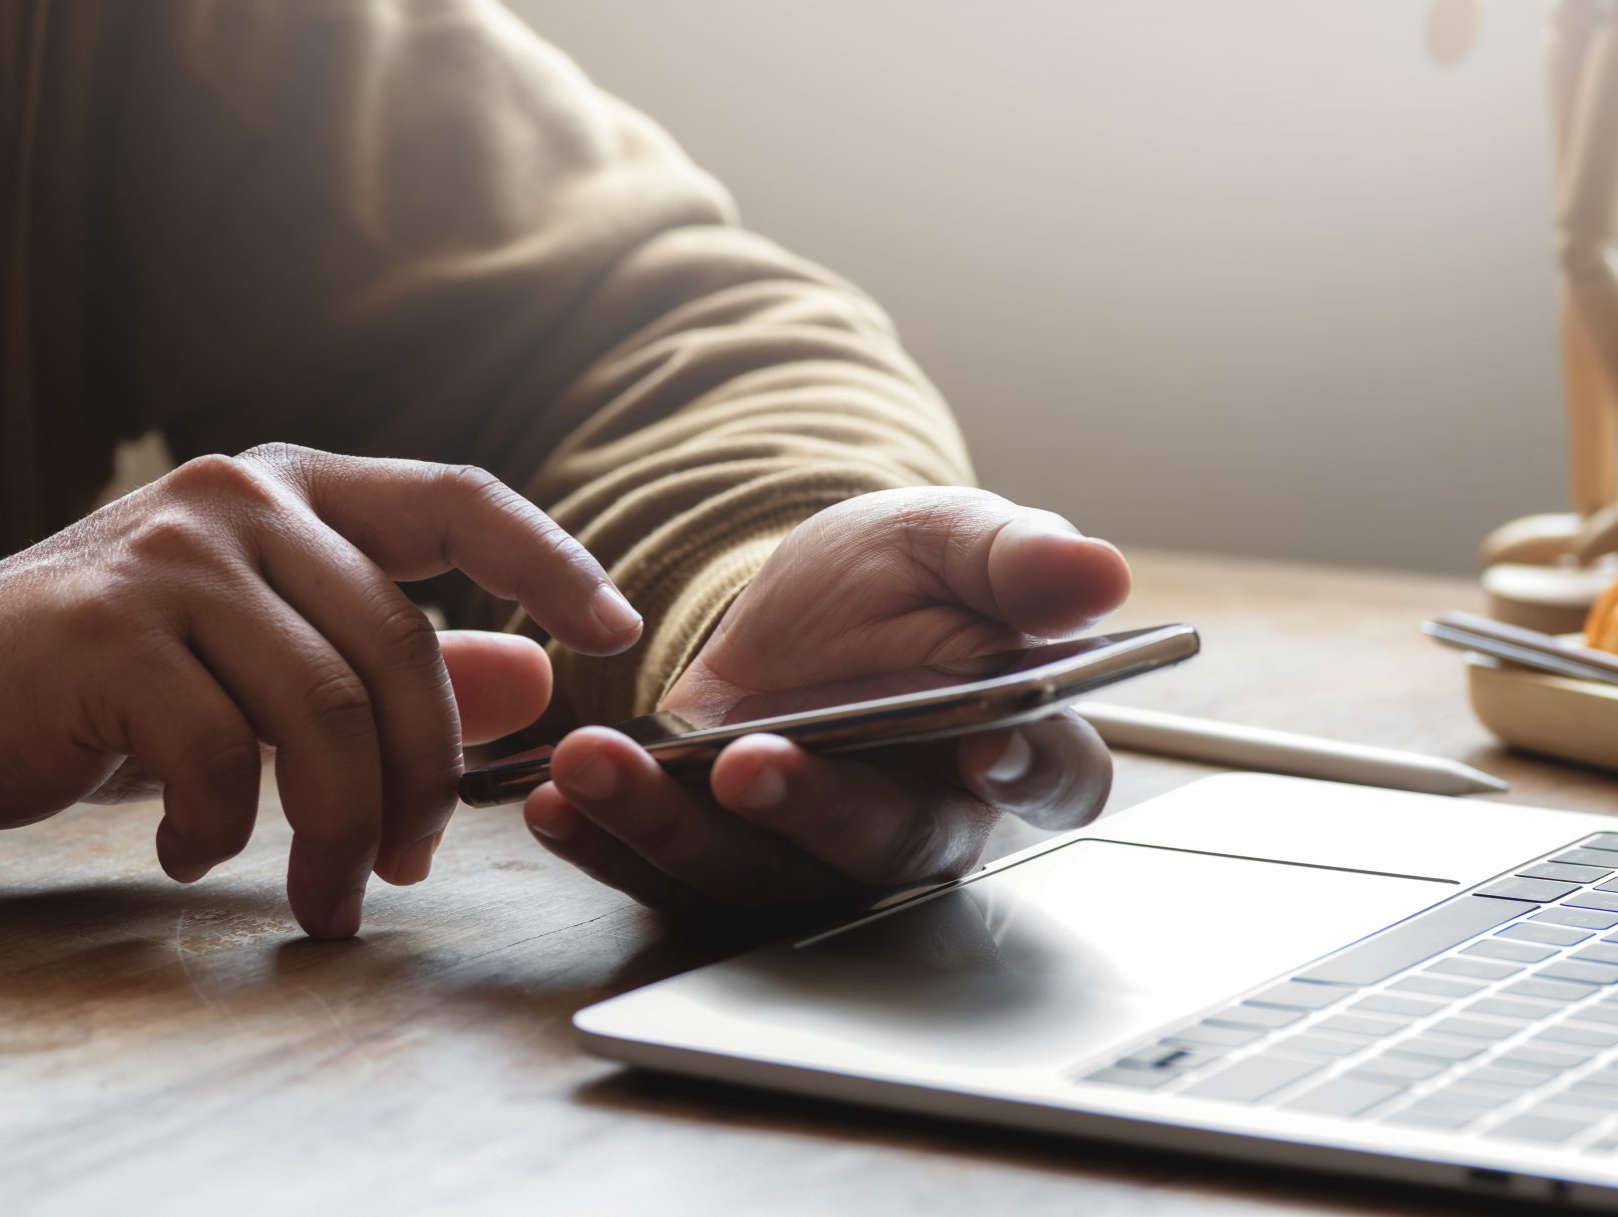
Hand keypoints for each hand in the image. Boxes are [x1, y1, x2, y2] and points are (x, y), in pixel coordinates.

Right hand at [0, 444, 641, 937]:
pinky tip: (194, 852)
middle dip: (424, 779)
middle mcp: (238, 497)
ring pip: (321, 711)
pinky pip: (219, 754)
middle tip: (405, 869)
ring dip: (335, 832)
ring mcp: (169, 555)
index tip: (614, 632)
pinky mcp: (106, 631)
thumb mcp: (259, 659)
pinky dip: (221, 829)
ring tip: (320, 896)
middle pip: (397, 645)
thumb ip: (391, 661)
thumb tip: (532, 680)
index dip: (548, 559)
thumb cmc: (106, 676)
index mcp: (291, 490)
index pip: (456, 496)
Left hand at [523, 487, 1131, 924]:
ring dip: (672, 829)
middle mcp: (921, 824)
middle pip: (884, 845)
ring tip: (596, 763)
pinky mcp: (720, 861)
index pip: (1054, 779)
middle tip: (747, 763)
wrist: (781, 605)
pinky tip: (552, 800)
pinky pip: (665, 877)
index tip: (983, 746)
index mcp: (1010, 744)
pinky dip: (605, 842)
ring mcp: (812, 856)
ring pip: (759, 875)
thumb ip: (1015, 560)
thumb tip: (1099, 575)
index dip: (1026, 770)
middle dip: (811, 807)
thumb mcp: (945, 540)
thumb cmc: (892, 581)